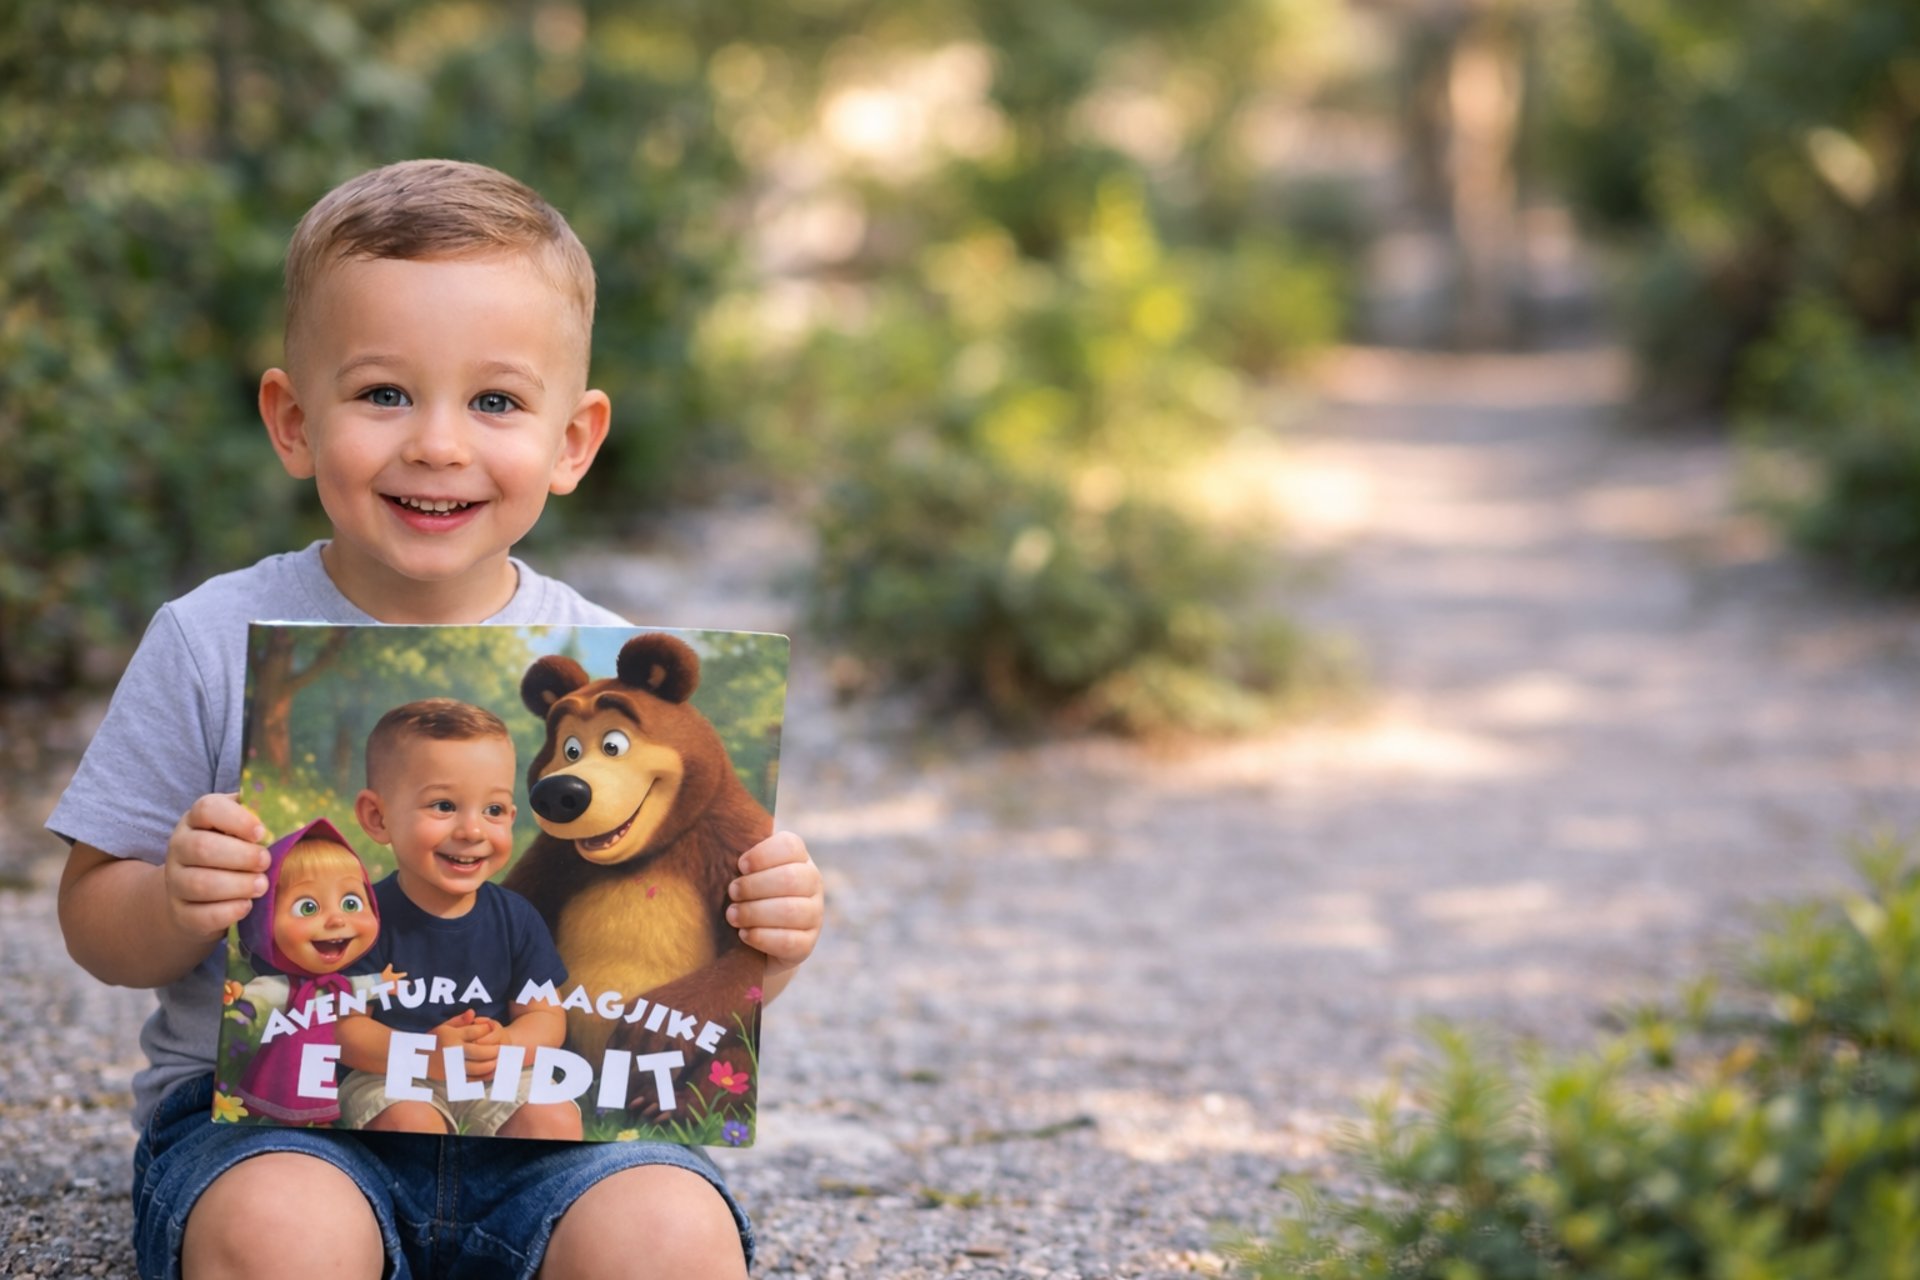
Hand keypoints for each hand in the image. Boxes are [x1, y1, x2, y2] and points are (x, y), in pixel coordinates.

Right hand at [163, 793, 269, 942]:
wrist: (196, 895)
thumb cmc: (231, 852)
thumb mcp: (240, 829)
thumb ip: (257, 817)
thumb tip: (284, 811)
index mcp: (196, 820)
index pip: (207, 808)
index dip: (236, 819)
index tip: (261, 832)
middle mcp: (179, 848)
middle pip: (202, 848)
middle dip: (241, 856)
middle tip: (266, 862)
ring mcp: (175, 881)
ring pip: (200, 884)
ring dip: (237, 885)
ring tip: (262, 885)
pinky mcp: (181, 912)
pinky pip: (200, 915)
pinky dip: (228, 911)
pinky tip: (247, 905)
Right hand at [428, 1010, 498, 1080]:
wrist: (414, 1061)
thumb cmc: (431, 1041)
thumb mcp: (442, 1027)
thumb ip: (458, 1020)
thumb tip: (472, 1013)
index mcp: (451, 1036)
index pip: (476, 1032)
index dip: (487, 1029)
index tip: (491, 1028)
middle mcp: (453, 1051)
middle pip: (481, 1051)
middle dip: (496, 1050)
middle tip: (503, 1048)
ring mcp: (453, 1067)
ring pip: (479, 1067)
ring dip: (494, 1063)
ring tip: (501, 1059)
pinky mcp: (453, 1079)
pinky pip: (473, 1080)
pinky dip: (485, 1076)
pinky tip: (492, 1071)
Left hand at [727, 831, 822, 982]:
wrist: (756, 943)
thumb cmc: (746, 897)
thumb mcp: (746, 874)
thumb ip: (740, 860)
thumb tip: (718, 840)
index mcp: (799, 858)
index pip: (790, 845)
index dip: (763, 854)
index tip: (740, 866)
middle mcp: (812, 883)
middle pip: (790, 878)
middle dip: (754, 886)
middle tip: (731, 892)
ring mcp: (814, 915)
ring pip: (790, 910)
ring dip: (754, 912)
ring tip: (732, 915)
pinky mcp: (806, 945)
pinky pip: (788, 941)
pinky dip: (761, 937)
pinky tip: (744, 935)